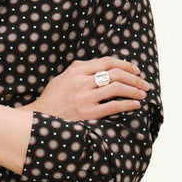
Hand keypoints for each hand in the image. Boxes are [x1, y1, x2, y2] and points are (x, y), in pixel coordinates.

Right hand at [30, 58, 150, 122]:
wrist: (37, 119)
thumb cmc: (52, 100)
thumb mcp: (63, 78)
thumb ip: (81, 71)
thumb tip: (102, 67)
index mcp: (76, 70)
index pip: (107, 62)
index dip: (125, 64)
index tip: (135, 70)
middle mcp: (81, 81)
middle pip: (116, 73)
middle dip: (134, 77)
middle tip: (144, 83)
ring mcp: (84, 98)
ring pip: (117, 88)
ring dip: (134, 90)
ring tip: (142, 93)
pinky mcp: (87, 113)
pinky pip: (113, 106)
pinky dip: (127, 104)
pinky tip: (135, 104)